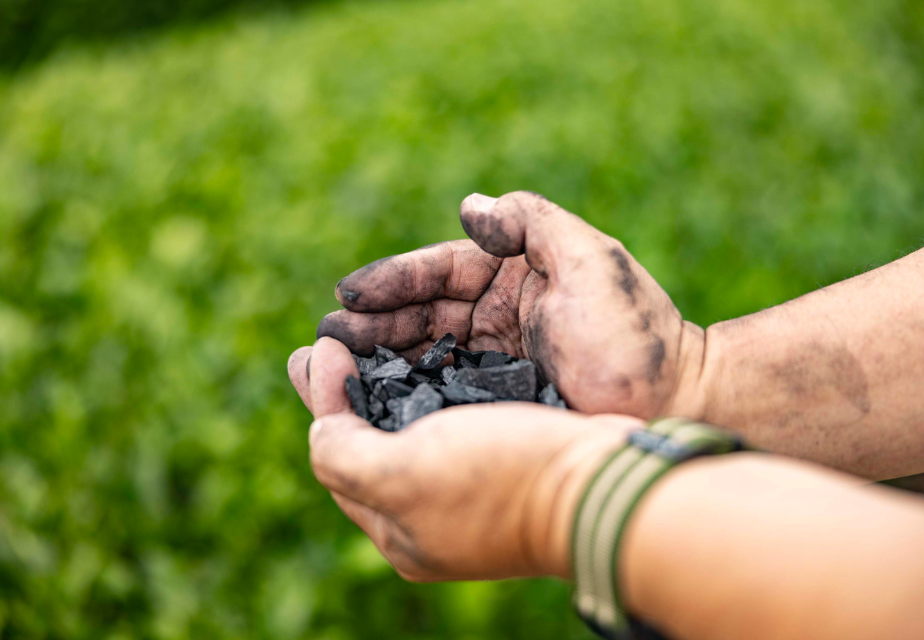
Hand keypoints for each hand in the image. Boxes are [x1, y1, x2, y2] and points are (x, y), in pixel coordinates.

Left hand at [287, 337, 639, 580]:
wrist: (603, 483)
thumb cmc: (502, 477)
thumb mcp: (401, 474)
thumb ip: (340, 453)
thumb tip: (320, 421)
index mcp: (399, 527)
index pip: (336, 455)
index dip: (323, 398)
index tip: (320, 343)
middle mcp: (432, 512)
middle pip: (372, 440)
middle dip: (349, 388)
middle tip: (329, 337)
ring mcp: (472, 487)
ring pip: (414, 424)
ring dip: (391, 379)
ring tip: (373, 336)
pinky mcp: (508, 458)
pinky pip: (455, 415)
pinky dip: (435, 383)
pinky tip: (432, 354)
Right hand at [316, 191, 705, 419]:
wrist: (673, 402)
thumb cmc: (634, 334)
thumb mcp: (590, 259)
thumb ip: (531, 222)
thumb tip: (468, 208)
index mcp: (515, 276)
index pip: (441, 272)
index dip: (392, 280)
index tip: (347, 291)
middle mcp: (499, 316)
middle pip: (422, 313)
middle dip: (371, 321)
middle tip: (326, 335)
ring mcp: (497, 361)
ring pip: (424, 352)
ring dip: (378, 356)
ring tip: (331, 364)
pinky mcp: (499, 404)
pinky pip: (442, 393)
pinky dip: (405, 394)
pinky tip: (370, 400)